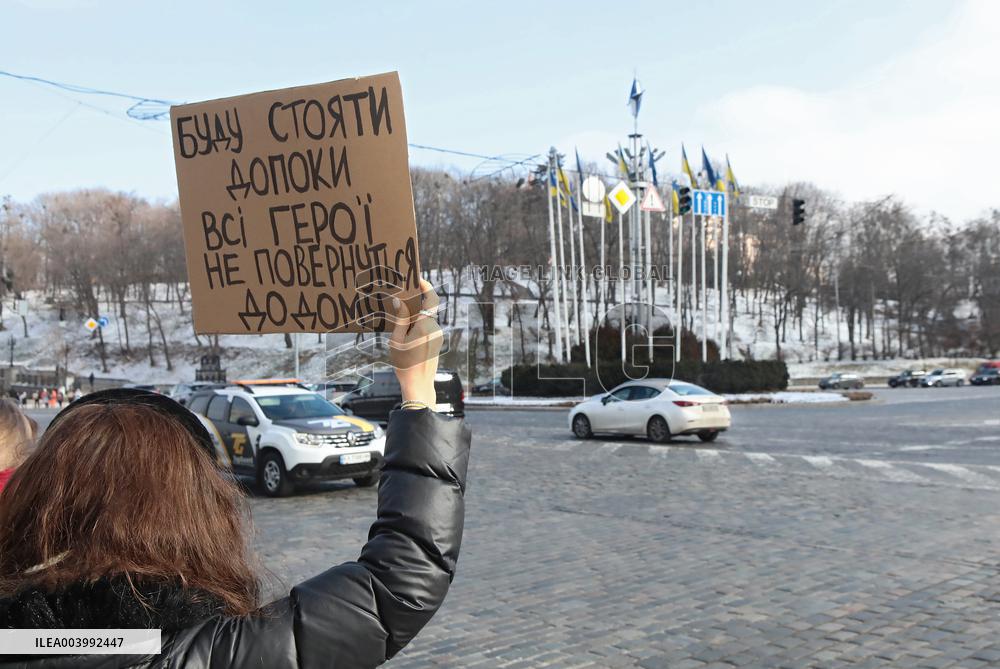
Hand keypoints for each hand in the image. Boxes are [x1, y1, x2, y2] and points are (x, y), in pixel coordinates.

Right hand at [389, 279, 442, 406]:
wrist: (418, 385)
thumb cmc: (405, 364)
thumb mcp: (397, 340)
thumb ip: (400, 319)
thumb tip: (399, 301)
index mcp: (425, 326)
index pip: (431, 300)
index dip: (427, 287)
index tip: (418, 280)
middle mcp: (435, 329)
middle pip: (426, 310)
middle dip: (414, 305)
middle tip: (399, 301)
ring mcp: (438, 336)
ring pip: (426, 320)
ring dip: (414, 318)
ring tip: (398, 322)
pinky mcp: (437, 343)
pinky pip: (427, 329)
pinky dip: (418, 327)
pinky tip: (405, 335)